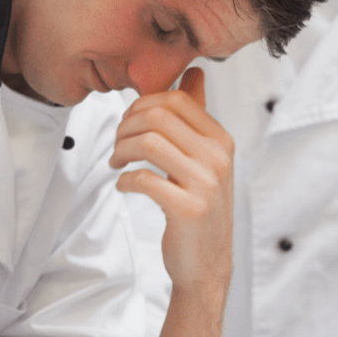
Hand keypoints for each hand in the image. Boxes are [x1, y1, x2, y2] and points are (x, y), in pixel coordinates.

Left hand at [110, 67, 233, 294]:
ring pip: (148, 142)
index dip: (141, 105)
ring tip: (116, 162)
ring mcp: (206, 184)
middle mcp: (218, 158)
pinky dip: (124, 179)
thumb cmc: (199, 206)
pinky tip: (123, 185)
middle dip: (125, 125)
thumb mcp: (204, 158)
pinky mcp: (189, 210)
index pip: (175, 99)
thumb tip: (194, 72)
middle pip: (158, 116)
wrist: (208, 264)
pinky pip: (144, 179)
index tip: (128, 123)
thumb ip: (196, 117)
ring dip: (121, 149)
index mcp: (221, 140)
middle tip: (117, 144)